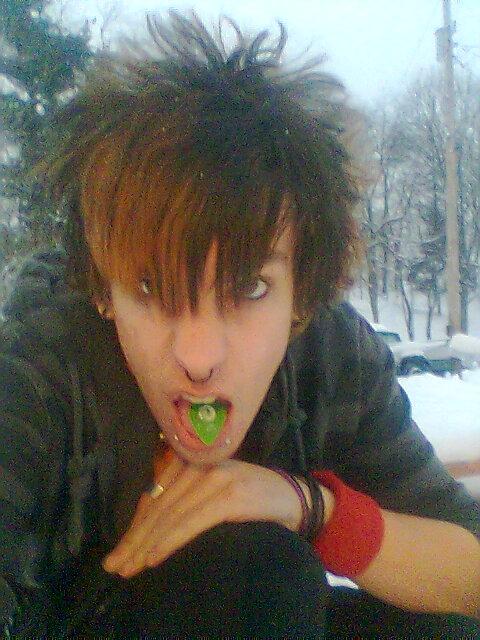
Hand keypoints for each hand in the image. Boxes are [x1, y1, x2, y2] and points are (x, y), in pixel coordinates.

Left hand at [102, 450, 304, 577]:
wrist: (295, 498)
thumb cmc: (251, 497)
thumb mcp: (214, 489)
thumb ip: (186, 496)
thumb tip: (149, 523)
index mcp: (192, 461)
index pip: (155, 495)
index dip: (134, 525)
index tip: (118, 552)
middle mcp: (201, 465)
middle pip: (158, 506)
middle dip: (134, 539)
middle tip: (114, 566)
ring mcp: (215, 478)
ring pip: (170, 515)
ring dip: (145, 545)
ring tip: (128, 568)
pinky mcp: (229, 496)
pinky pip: (191, 522)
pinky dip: (169, 540)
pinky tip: (153, 557)